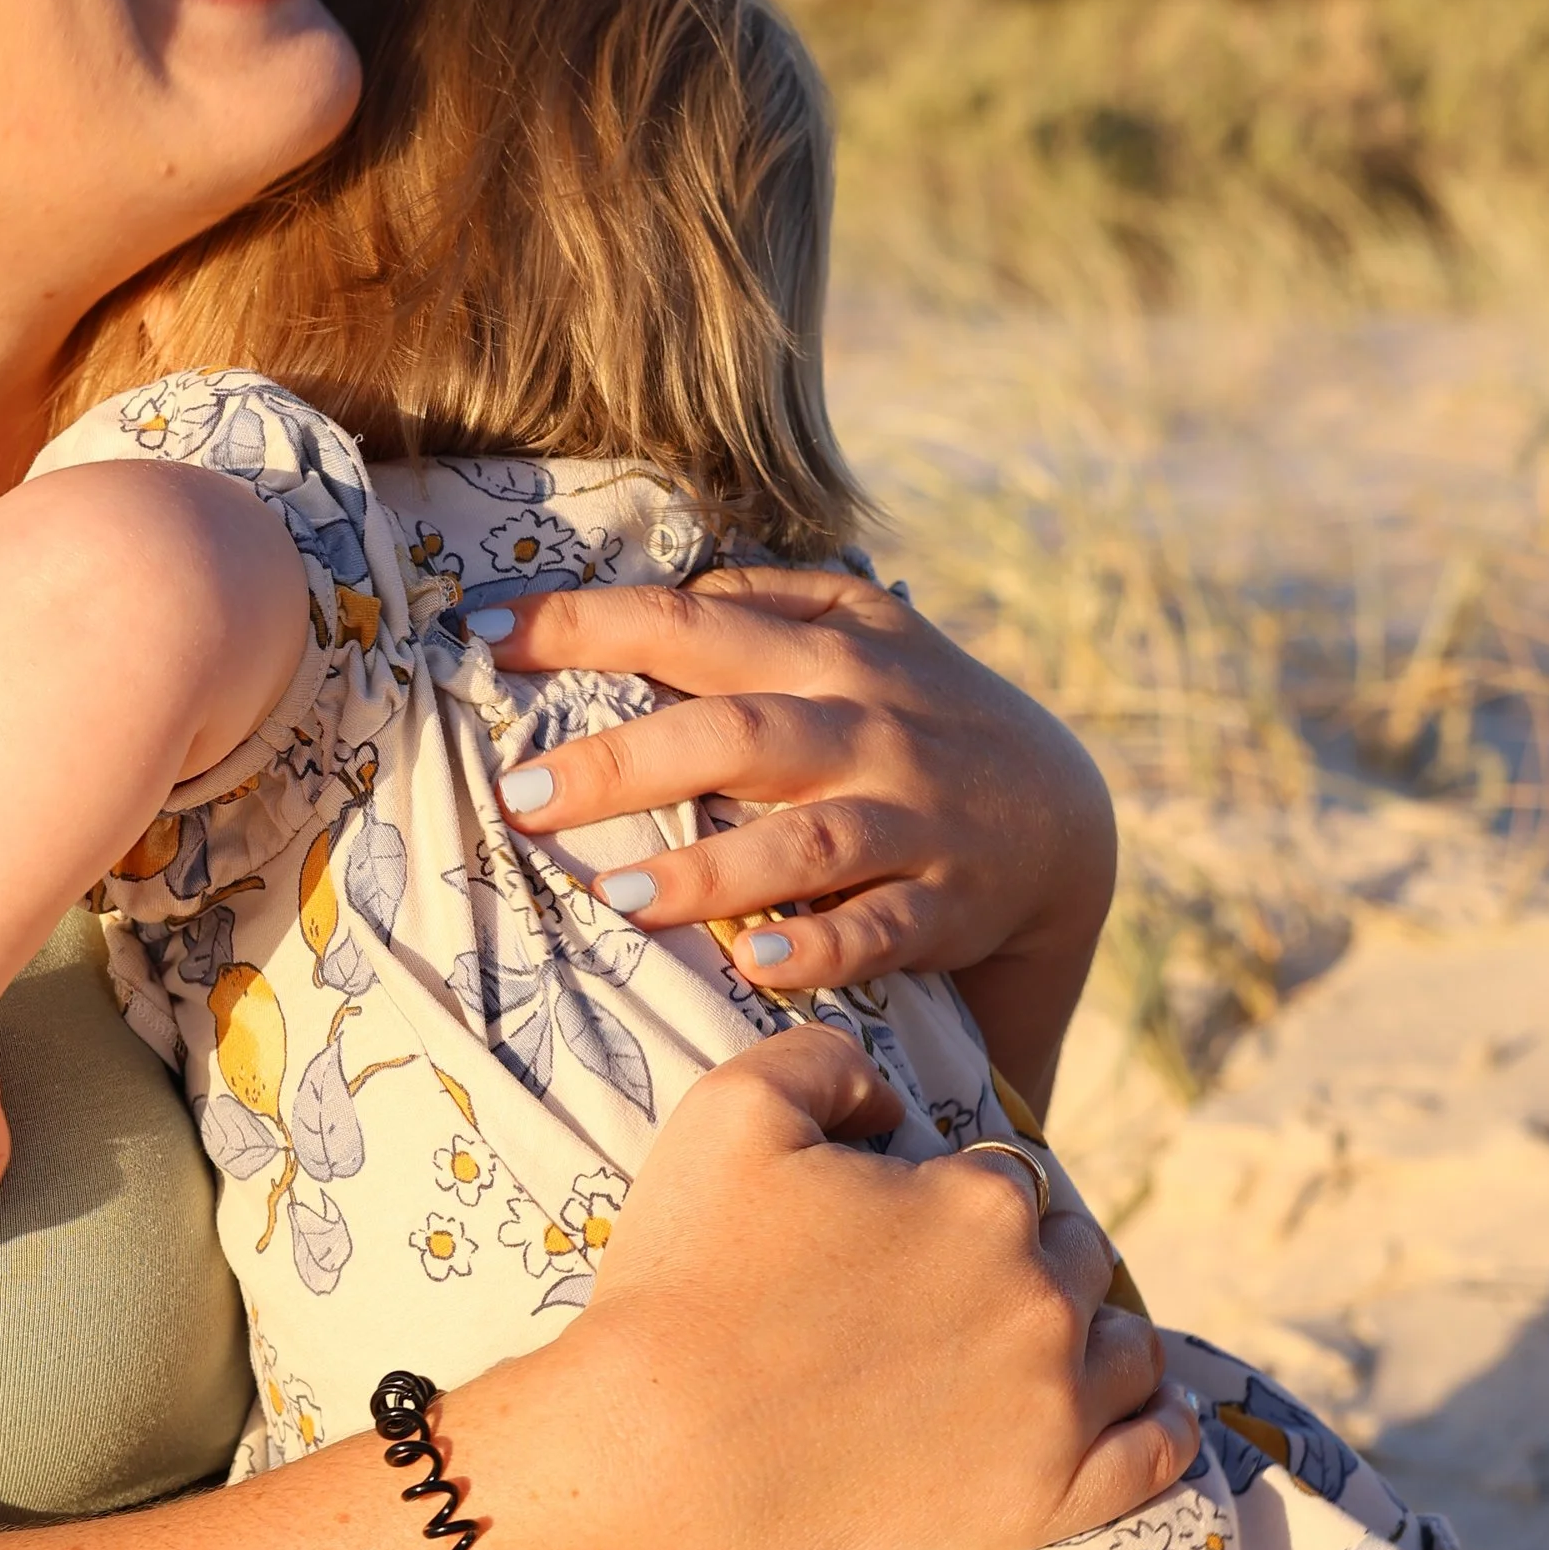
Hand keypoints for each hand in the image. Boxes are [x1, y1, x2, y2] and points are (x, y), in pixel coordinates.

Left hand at [477, 569, 1116, 1113]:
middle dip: (621, 762)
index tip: (482, 634)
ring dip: (710, 871)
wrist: (1067, 818)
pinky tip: (758, 967)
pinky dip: (822, 950)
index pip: (687, 626)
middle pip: (735, 735)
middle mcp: (867, 729)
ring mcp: (912, 819)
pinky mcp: (947, 906)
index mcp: (828, 655)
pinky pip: (881, 932)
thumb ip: (768, 602)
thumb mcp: (866, 633)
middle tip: (516, 798)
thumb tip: (668, 582)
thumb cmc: (925, 717)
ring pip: (805, 843)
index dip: (585, 626)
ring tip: (617, 899)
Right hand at [558, 1037, 1192, 1549]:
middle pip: (1073, 1255)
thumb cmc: (686, 1281)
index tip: (900, 1234)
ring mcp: (1056, 1405)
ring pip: (1126, 1345)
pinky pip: (1157, 1449)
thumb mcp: (729, 1111)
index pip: (1003, 1176)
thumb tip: (891, 1100)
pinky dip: (1156, 1423)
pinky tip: (1132, 1409)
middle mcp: (1038, 1295)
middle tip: (947, 1299)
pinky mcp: (1053, 1497)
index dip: (950, 1197)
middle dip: (1024, 1262)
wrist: (665, 1456)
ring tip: (1034, 1351)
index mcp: (981, 1199)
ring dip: (1092, 1334)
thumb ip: (825, 1059)